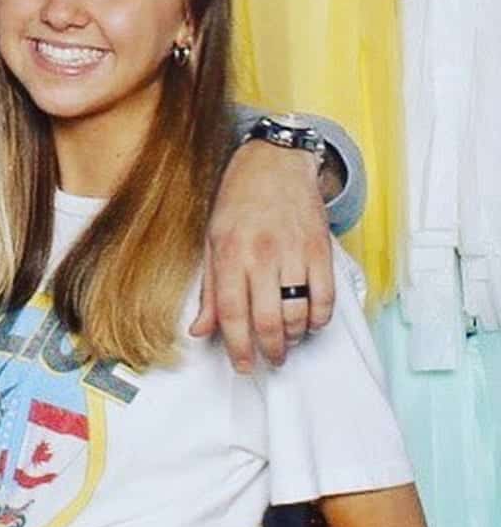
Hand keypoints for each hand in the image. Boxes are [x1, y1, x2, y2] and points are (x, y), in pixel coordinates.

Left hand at [190, 141, 333, 370]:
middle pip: (269, 319)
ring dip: (294, 336)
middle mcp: (262, 254)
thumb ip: (209, 289)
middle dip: (270, 349)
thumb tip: (200, 330)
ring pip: (298, 312)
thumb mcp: (212, 240)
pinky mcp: (320, 248)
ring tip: (287, 340)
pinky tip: (310, 321)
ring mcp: (294, 251)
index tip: (243, 364)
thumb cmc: (238, 201)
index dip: (238, 345)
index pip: (232, 312)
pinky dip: (320, 318)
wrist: (274, 162)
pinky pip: (326, 297)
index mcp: (230, 253)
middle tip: (270, 359)